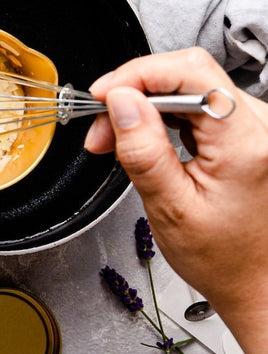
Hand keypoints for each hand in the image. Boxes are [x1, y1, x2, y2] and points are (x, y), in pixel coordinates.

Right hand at [84, 47, 267, 327]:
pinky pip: (194, 105)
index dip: (138, 75)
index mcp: (246, 143)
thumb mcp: (170, 207)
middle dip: (133, 93)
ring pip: (187, 87)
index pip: (190, 74)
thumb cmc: (222, 256)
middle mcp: (259, 126)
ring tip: (114, 139)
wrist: (255, 279)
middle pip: (186, 75)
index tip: (103, 95)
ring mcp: (253, 126)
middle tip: (100, 128)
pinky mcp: (243, 131)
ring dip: (143, 106)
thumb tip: (122, 103)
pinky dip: (159, 116)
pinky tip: (141, 137)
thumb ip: (144, 151)